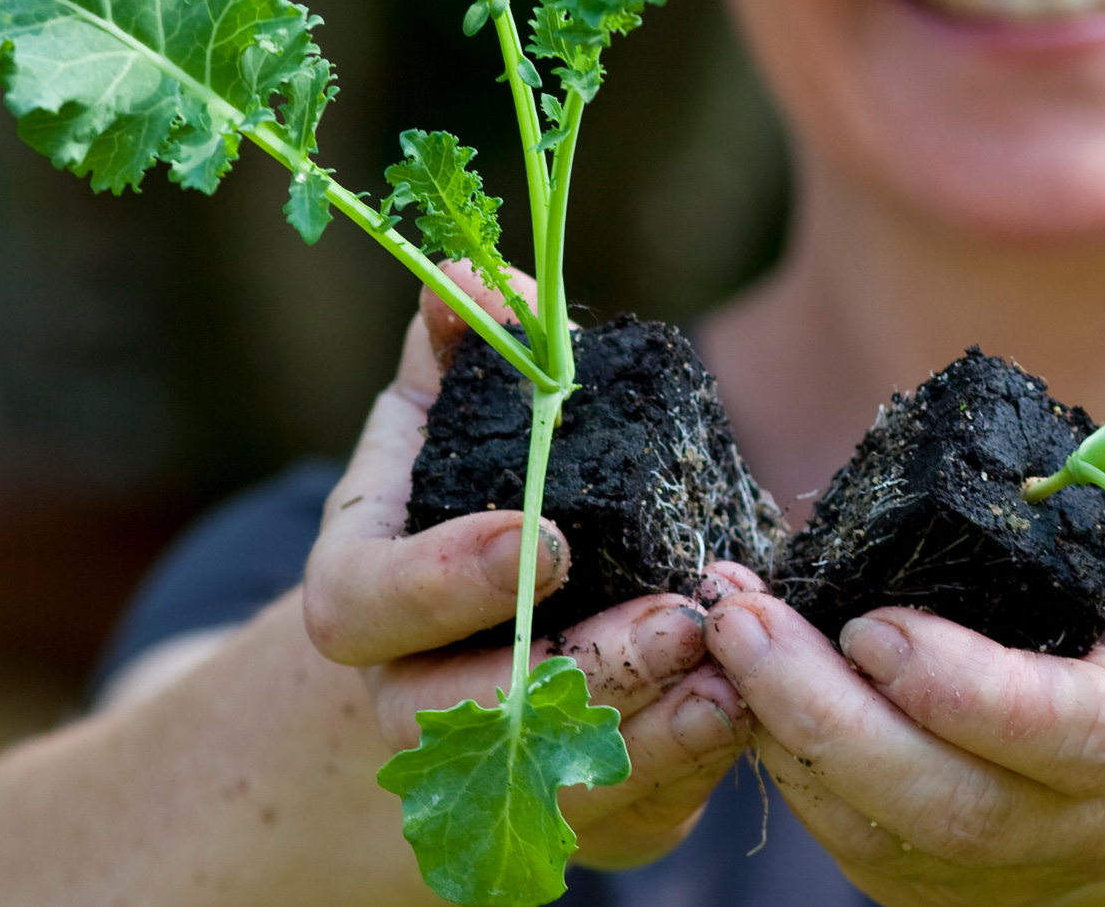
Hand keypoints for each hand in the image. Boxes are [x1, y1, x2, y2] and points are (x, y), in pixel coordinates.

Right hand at [302, 264, 757, 870]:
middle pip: (466, 718)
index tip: (551, 537)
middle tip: (678, 617)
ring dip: (651, 732)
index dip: (451, 581)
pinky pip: (619, 823)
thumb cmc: (459, 499)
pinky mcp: (564, 817)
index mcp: (361, 596)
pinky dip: (684, 774)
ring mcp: (480, 773)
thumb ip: (461, 346)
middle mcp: (405, 698)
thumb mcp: (448, 414)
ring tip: (733, 669)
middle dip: (583, 671)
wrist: (472, 635)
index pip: (371, 605)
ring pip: (555, 786)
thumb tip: (487, 279)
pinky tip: (742, 716)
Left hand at [703, 446, 1104, 906]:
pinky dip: (785, 761)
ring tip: (723, 628)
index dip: (970, 691)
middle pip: (952, 803)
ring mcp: (1011, 866)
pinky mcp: (939, 881)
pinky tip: (741, 679)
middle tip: (744, 617)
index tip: (873, 623)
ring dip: (784, 732)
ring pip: (883, 832)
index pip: (1073, 735)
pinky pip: (850, 838)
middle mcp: (1089, 817)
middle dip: (829, 713)